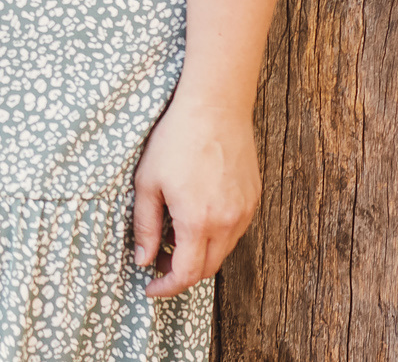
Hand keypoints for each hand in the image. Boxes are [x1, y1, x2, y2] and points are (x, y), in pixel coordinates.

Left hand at [130, 89, 261, 298]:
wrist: (215, 108)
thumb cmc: (175, 140)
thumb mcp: (147, 182)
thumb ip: (145, 226)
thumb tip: (143, 260)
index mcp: (198, 222)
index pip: (186, 274)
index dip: (166, 288)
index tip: (150, 289)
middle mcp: (227, 223)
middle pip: (206, 269)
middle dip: (180, 273)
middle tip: (157, 262)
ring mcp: (244, 212)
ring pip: (222, 251)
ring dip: (198, 254)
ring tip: (172, 236)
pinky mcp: (254, 200)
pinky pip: (234, 231)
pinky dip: (214, 236)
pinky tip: (195, 218)